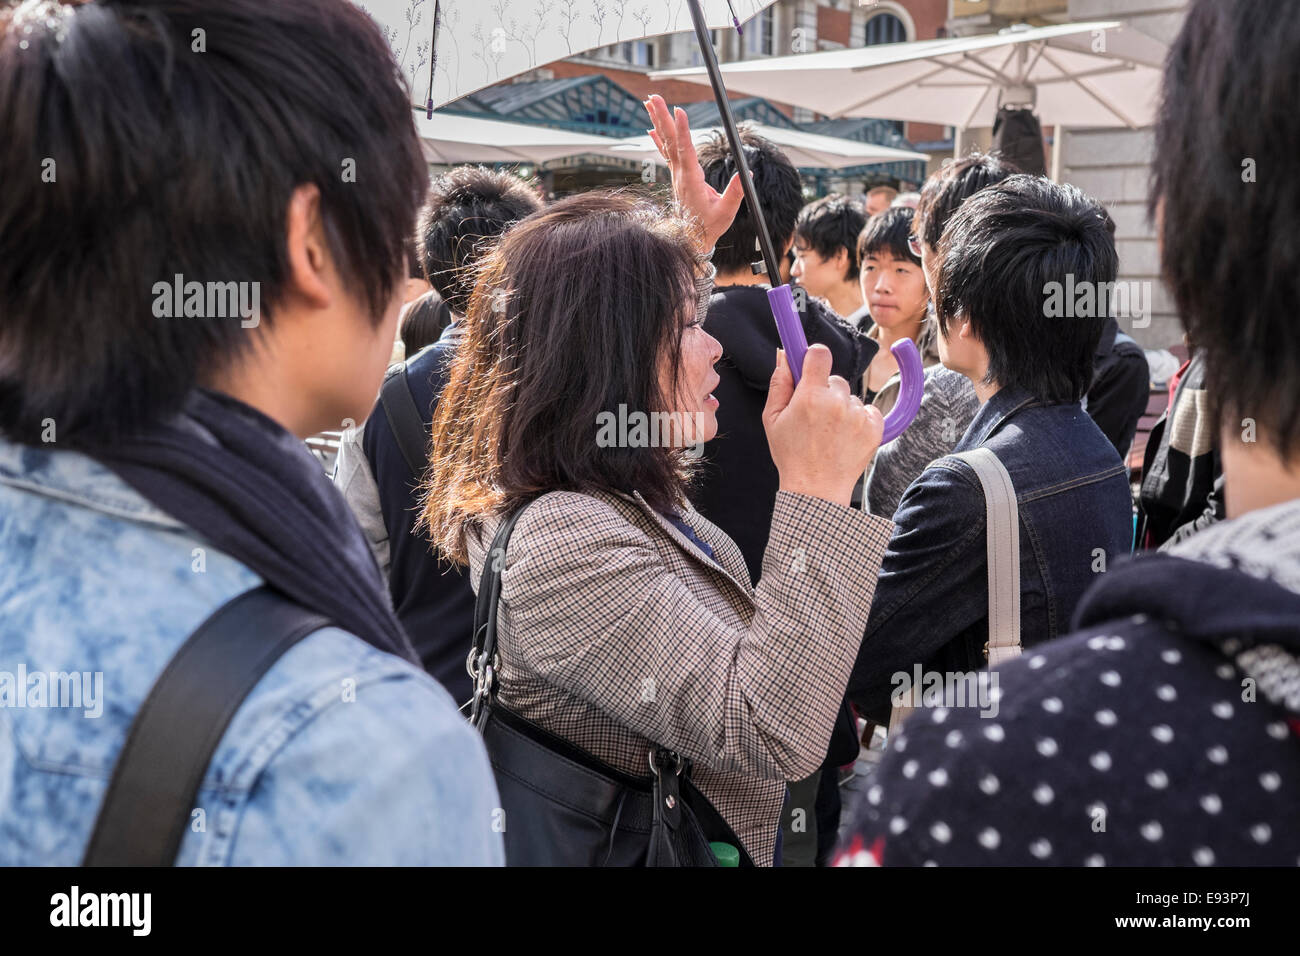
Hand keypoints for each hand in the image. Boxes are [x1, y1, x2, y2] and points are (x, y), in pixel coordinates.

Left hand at [644, 93, 743, 252]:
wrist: (691, 237)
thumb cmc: (709, 226)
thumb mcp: (726, 212)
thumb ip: (735, 193)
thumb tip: (747, 174)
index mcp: (691, 180)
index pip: (686, 151)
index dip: (682, 130)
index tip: (679, 110)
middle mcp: (680, 174)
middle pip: (671, 141)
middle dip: (663, 117)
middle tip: (654, 97)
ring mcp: (677, 174)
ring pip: (667, 143)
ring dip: (659, 121)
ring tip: (650, 102)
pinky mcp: (678, 175)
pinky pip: (667, 152)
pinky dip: (659, 138)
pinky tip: (651, 128)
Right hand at [762, 344, 882, 507]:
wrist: (816, 489)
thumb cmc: (791, 455)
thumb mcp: (772, 419)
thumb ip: (780, 384)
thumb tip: (784, 354)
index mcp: (810, 396)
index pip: (820, 353)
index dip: (814, 357)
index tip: (811, 365)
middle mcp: (837, 402)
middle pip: (835, 379)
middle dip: (826, 392)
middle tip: (815, 417)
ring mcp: (858, 415)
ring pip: (851, 397)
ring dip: (843, 409)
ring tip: (830, 434)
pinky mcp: (874, 428)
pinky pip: (868, 410)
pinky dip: (860, 420)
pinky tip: (845, 437)